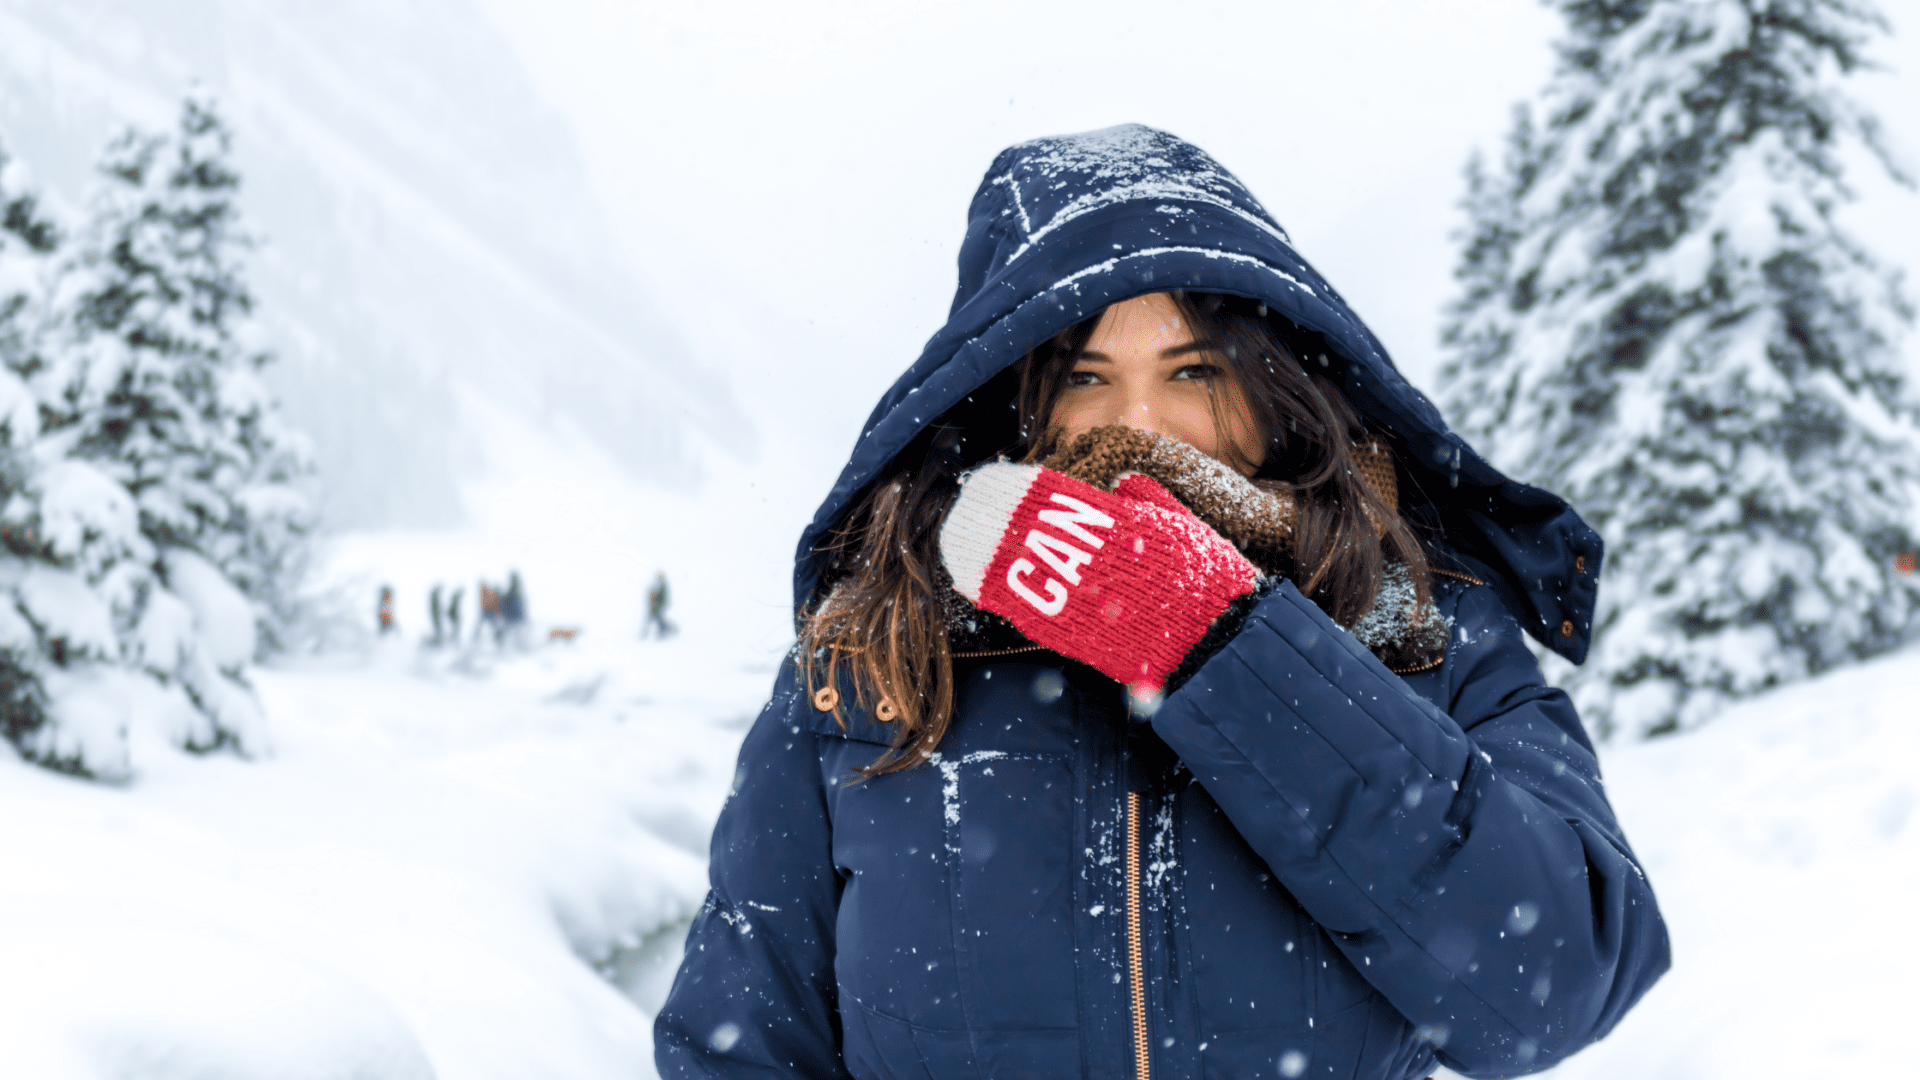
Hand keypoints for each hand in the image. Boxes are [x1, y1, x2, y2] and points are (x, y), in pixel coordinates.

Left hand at [939, 463, 1256, 691]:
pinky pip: (1023, 608)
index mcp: (1115, 521)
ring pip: (1016, 565)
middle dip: (988, 516)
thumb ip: (1143, 497)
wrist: (1213, 638)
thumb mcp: (1175, 522)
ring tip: (955, 537)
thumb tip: (1120, 480)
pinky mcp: (1074, 632)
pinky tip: (970, 581)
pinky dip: (993, 593)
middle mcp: (1090, 555)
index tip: (990, 480)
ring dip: (979, 550)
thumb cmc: (1202, 576)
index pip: (1054, 495)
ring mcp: (1079, 595)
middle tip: (962, 505)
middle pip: (1024, 528)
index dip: (1015, 486)